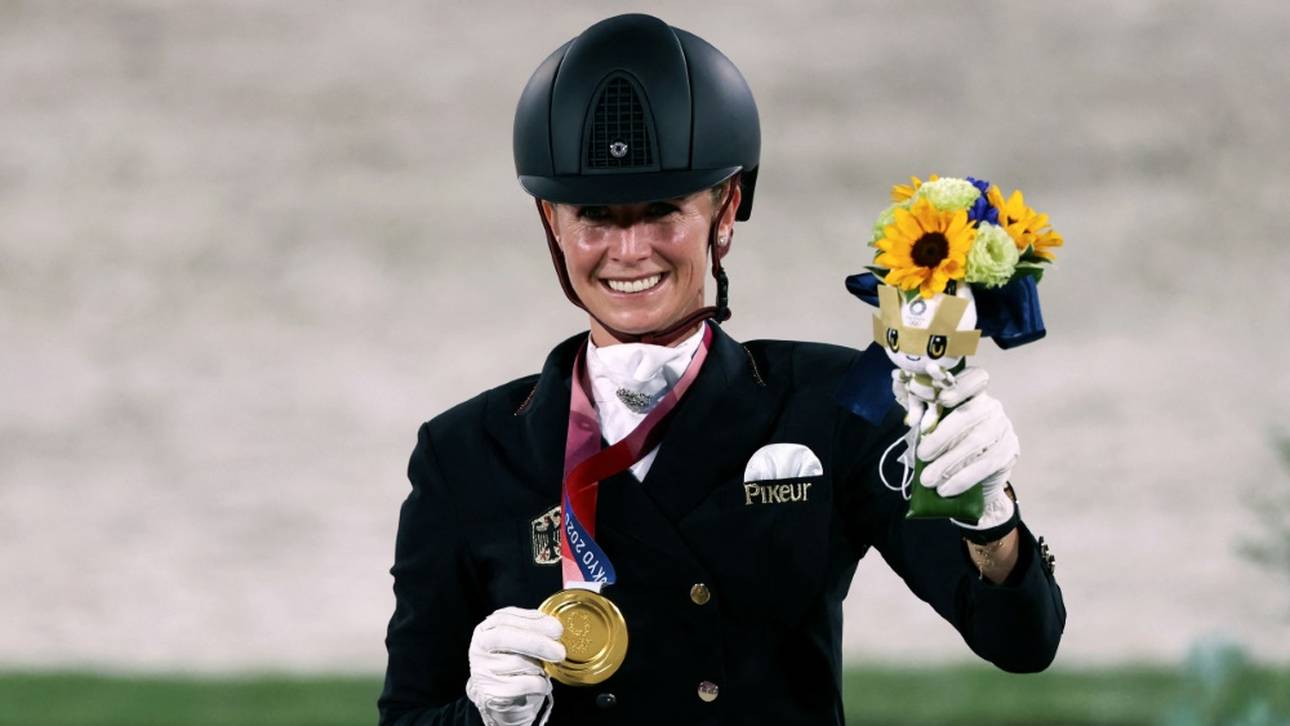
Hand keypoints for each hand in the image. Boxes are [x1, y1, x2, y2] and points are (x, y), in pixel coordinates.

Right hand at [465, 607, 565, 725]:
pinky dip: (540, 684)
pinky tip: (541, 685)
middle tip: (560, 651)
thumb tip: (553, 626)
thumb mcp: (519, 641)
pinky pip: (524, 685)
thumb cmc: (512, 664)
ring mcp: (483, 671)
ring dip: (539, 667)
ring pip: (518, 662)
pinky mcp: (492, 693)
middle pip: (506, 637)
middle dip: (538, 642)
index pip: (505, 619)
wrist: (498, 697)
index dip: (533, 622)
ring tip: (542, 670)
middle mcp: (479, 648)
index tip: (556, 628)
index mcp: (486, 630)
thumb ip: (532, 628)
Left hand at [912, 366, 1018, 528]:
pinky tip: (946, 489)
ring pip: (977, 441)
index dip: (961, 386)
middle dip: (942, 435)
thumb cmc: (950, 448)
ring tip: (927, 480)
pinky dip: (962, 478)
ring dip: (949, 462)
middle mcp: (992, 407)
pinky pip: (985, 464)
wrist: (976, 481)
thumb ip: (927, 421)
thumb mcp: (936, 431)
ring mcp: (1004, 429)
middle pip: (970, 415)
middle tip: (921, 456)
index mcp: (974, 394)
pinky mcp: (1010, 452)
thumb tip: (913, 420)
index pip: (976, 379)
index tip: (942, 400)